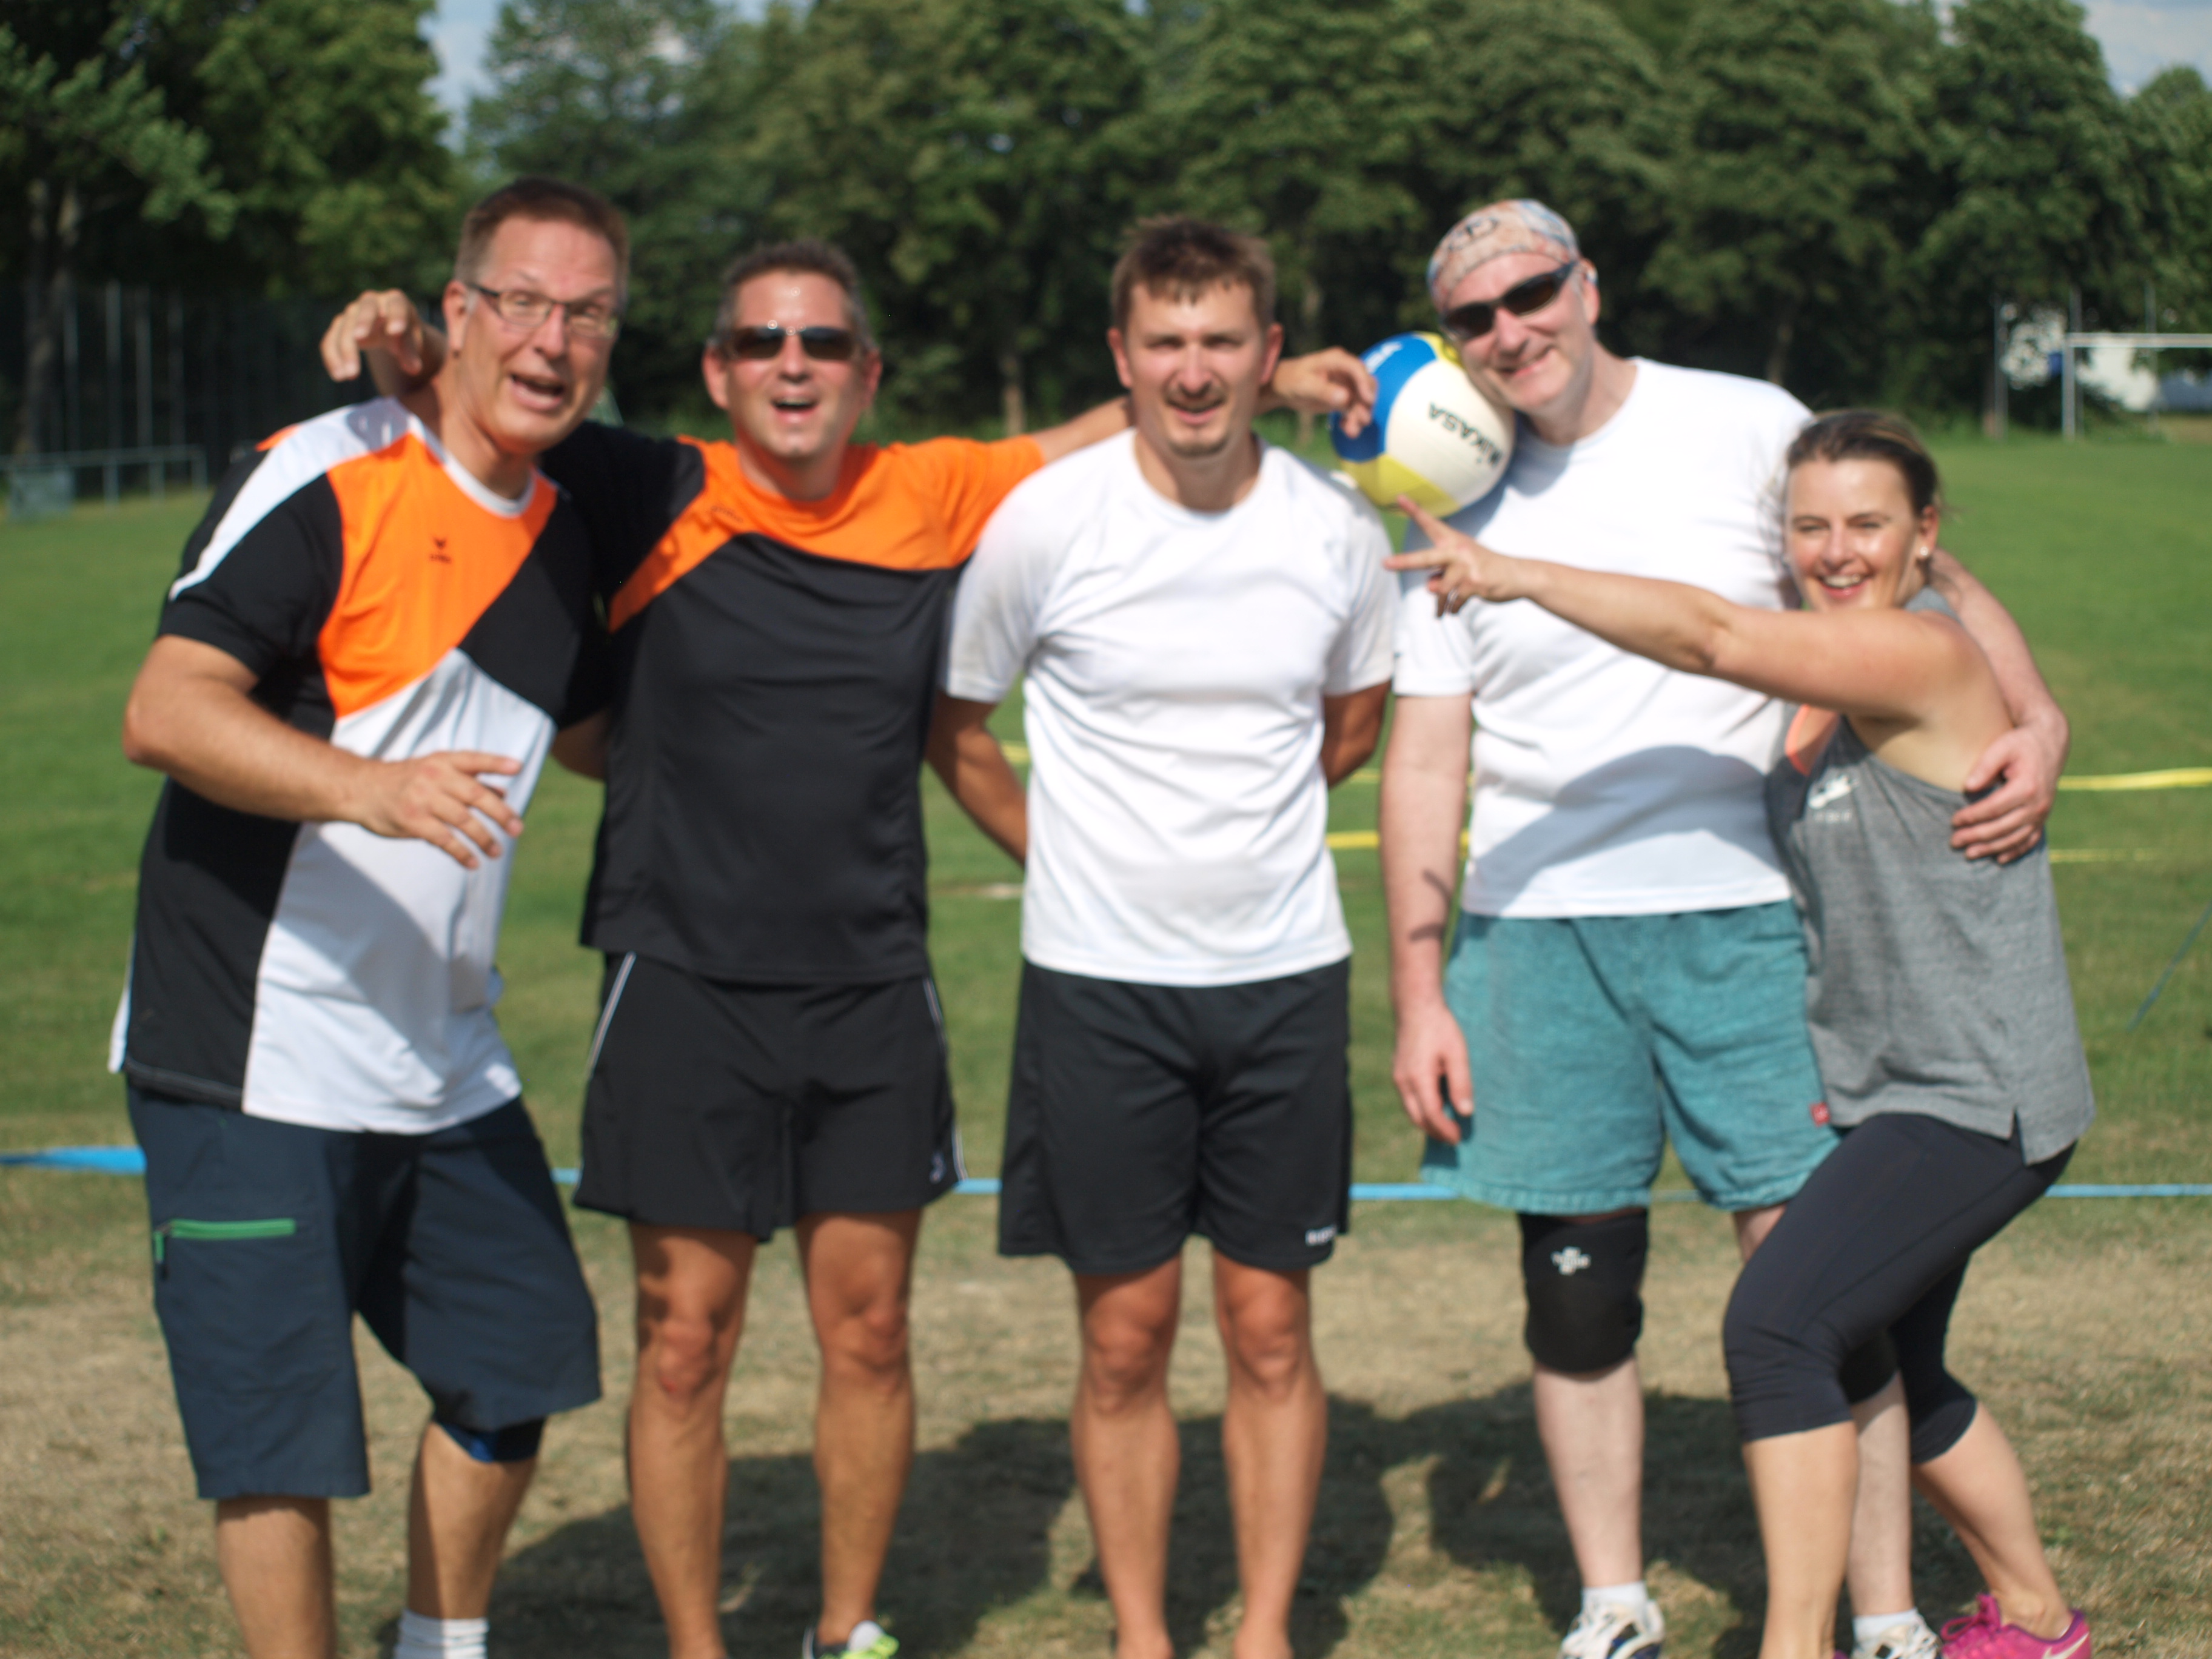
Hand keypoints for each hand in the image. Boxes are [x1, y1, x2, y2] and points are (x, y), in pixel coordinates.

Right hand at [320, 289, 435, 389]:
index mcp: (395, 301)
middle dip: (363, 322)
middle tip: (359, 338)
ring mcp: (352, 313)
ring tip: (350, 375)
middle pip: (366, 309)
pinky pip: (330, 340)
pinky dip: (332, 358)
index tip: (395, 331)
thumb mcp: (411, 341)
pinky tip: (338, 376)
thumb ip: (411, 352)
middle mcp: (371, 302)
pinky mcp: (339, 326)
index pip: (397, 305)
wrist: (388, 327)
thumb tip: (414, 369)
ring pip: (344, 327)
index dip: (396, 316)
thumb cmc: (403, 333)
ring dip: (345, 350)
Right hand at [350, 751, 524, 868]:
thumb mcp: (436, 770)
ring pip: (463, 820)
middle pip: (475, 794)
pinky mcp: (412, 820)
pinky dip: (461, 853)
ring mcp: (422, 798)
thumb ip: (470, 780)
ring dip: (484, 838)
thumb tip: (504, 793)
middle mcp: (434, 776)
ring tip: (498, 852)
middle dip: (500, 813)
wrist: (362, 789)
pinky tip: (473, 863)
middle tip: (517, 829)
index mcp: (443, 761)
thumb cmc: (408, 780)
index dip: (496, 763)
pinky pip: (444, 839)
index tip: (518, 767)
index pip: (474, 759)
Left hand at [1264, 346, 1379, 437]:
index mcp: (1337, 360)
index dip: (1365, 384)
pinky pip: (1354, 410)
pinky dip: (1352, 420)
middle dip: (1366, 404)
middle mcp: (1345, 371)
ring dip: (1359, 416)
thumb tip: (1345, 398)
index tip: (1369, 401)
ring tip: (1351, 431)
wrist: (1282, 387)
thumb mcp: (1305, 385)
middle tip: (1362, 421)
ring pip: (1361, 401)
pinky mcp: (1343, 398)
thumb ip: (1324, 391)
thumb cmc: (1291, 380)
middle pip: (1366, 385)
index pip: (1357, 369)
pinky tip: (1344, 428)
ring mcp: (1346, 385)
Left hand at [1383, 496, 1520, 614]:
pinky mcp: (1476, 584)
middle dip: (1404, 562)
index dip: (1414, 511)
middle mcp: (1459, 551)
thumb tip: (1430, 587)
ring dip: (1440, 603)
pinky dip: (1452, 609)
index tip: (1399, 497)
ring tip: (1442, 610)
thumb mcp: (1461, 566)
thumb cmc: (1484, 568)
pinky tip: (1454, 611)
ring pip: (1440, 589)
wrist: (1517, 575)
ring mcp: (1467, 567)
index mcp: (1454, 541)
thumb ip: (1440, 574)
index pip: (1431, 524)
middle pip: (1425, 559)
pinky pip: (1453, 601)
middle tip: (1384, 564)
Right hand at [1392, 1000, 1472, 1143]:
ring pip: (1411, 1110)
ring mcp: (1398, 1077)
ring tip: (1446, 1128)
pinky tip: (1435, 1109)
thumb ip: (1461, 1083)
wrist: (1415, 1006)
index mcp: (1418, 1078)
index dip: (1444, 1129)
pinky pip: (1408, 1100)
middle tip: (1453, 1140)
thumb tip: (1465, 1112)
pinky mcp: (1398, 1073)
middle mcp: (1404, 1081)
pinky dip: (1421, 1110)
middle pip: (1417, 1118)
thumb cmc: (1440, 1027)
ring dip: (1427, 1122)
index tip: (1458, 1139)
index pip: (1431, 1114)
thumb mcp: (1457, 1053)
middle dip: (1435, 1132)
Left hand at [1952, 711, 2065, 862]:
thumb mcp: (2002, 747)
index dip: (1972, 817)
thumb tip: (1967, 787)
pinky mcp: (2044, 817)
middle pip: (2003, 827)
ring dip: (1992, 848)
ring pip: (2016, 838)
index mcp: (2027, 787)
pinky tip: (1999, 859)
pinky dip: (2016, 851)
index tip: (1953, 821)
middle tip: (1954, 842)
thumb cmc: (2020, 744)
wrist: (2049, 744)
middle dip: (1976, 836)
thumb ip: (1984, 765)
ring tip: (1969, 854)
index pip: (1994, 808)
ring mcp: (2043, 813)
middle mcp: (2038, 804)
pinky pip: (2031, 839)